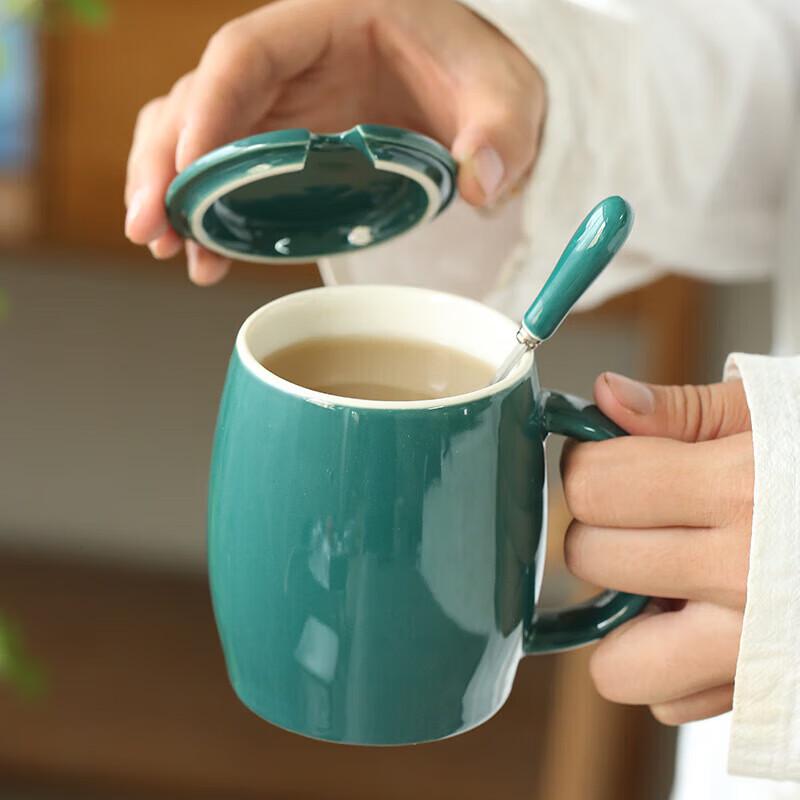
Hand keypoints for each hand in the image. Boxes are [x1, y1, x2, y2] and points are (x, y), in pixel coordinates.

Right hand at [125, 0, 544, 284]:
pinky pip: (227, 169)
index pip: (246, 51)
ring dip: (174, 191)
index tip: (191, 167)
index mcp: (330, 20)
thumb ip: (501, 133)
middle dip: (165, 162)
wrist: (473, 95)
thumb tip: (482, 182)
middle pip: (198, 95)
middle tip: (153, 228)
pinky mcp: (283, 142)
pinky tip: (206, 252)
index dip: (209, 107)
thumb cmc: (480, 77)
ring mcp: (281, 102)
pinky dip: (209, 208)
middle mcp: (290, 60)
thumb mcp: (507, 96)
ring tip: (170, 250)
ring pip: (197, 132)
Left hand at [562, 372, 752, 724]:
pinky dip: (674, 667)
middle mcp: (742, 573)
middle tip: (642, 519)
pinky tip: (707, 620)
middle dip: (601, 531)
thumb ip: (680, 410)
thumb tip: (603, 394)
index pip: (594, 486)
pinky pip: (674, 703)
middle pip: (591, 558)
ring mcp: (756, 644)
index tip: (610, 464)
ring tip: (661, 579)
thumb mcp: (774, 413)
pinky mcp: (767, 689)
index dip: (590, 467)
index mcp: (738, 488)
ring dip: (623, 620)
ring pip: (619, 663)